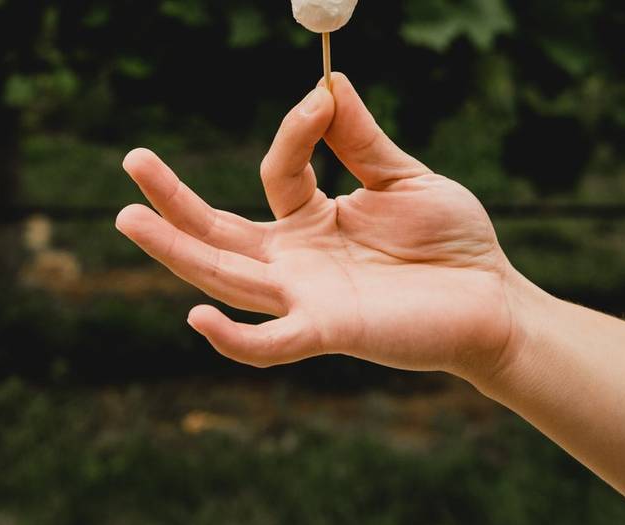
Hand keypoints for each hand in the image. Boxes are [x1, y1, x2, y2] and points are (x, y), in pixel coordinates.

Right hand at [117, 73, 519, 381]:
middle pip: (220, 235)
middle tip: (132, 162)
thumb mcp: (404, 179)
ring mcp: (308, 298)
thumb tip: (329, 83)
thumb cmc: (453, 245)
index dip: (293, 133)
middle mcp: (298, 262)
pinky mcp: (331, 330)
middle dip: (174, 202)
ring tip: (128, 216)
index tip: (322, 99)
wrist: (495, 300)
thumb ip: (362, 141)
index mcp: (313, 223)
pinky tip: (197, 317)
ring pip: (228, 277)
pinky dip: (235, 338)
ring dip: (177, 250)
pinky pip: (273, 342)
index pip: (277, 175)